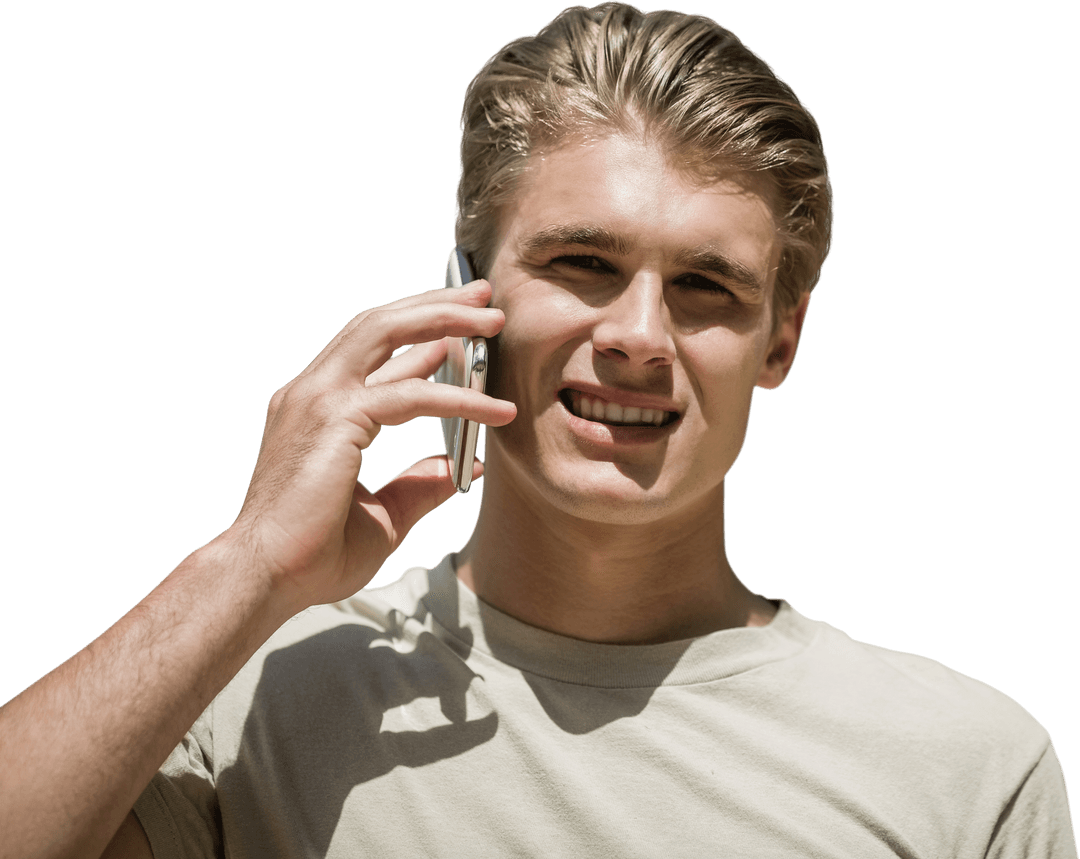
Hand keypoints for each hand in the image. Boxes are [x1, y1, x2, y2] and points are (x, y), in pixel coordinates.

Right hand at [225, 279, 514, 613]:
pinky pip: (412, 395)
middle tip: (483, 297)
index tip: (457, 331)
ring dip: (445, 319)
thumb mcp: (382, 515)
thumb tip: (460, 471)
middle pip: (378, 323)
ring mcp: (318, 398)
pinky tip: (497, 410)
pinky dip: (459, 397)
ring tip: (493, 318)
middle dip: (434, 304)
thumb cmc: (312, 554)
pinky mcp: (336, 418)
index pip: (370, 352)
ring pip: (388, 332)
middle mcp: (312, 392)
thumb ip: (417, 486)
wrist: (266, 578)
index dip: (417, 335)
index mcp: (315, 409)